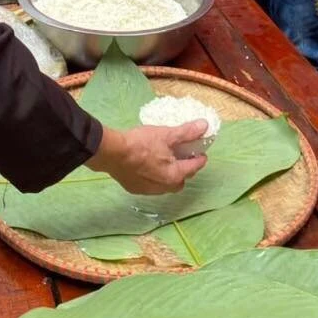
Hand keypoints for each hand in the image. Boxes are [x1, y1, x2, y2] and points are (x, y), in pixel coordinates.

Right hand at [89, 122, 208, 194]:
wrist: (112, 153)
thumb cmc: (141, 143)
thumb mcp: (166, 134)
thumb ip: (186, 132)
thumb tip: (204, 126)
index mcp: (174, 175)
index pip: (194, 168)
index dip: (200, 159)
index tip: (201, 153)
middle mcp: (164, 187)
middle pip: (181, 180)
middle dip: (185, 170)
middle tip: (183, 157)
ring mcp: (148, 190)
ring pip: (166, 185)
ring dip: (169, 175)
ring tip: (166, 161)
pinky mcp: (135, 189)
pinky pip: (151, 185)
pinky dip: (155, 177)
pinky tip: (149, 167)